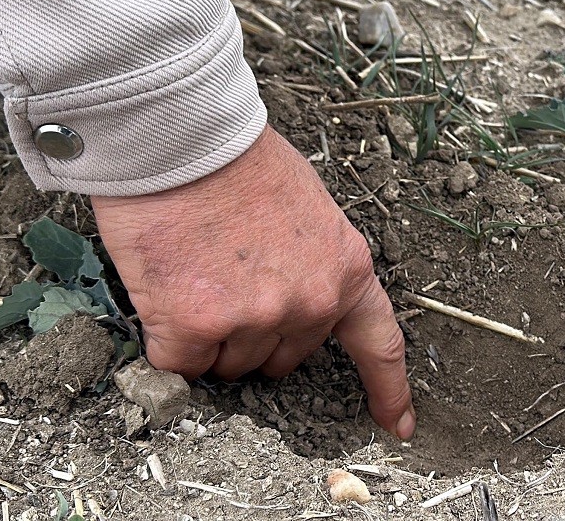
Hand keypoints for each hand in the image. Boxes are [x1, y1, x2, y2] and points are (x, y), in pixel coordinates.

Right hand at [91, 127, 413, 438]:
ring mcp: (253, 320)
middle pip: (281, 358)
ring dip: (208, 336)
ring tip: (195, 273)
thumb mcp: (308, 208)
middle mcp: (308, 303)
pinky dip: (167, 339)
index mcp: (345, 269)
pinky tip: (166, 289)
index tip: (398, 426)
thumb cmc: (237, 159)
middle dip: (256, 334)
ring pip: (227, 365)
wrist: (182, 138)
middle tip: (227, 281)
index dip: (389, 390)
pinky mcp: (194, 330)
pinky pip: (180, 365)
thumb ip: (309, 261)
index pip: (379, 344)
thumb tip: (288, 293)